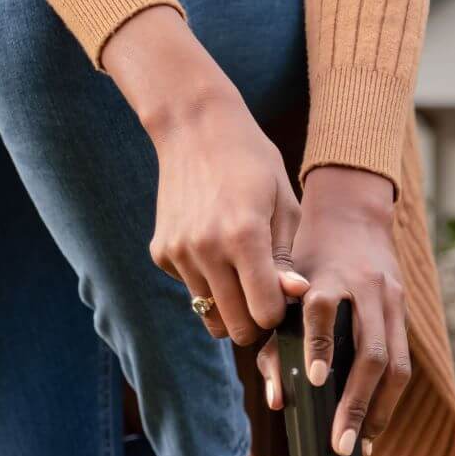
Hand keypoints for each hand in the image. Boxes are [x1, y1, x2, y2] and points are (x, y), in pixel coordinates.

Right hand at [102, 6, 308, 342]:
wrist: (195, 128)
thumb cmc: (253, 163)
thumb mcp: (285, 204)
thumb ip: (287, 257)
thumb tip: (293, 296)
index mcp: (244, 237)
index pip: (264, 313)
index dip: (278, 312)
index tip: (282, 293)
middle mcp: (206, 250)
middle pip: (235, 327)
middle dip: (255, 321)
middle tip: (264, 295)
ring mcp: (179, 253)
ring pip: (210, 315)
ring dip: (229, 304)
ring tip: (241, 271)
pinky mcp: (161, 252)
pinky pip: (191, 290)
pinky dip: (206, 282)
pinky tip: (214, 247)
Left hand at [256, 166, 411, 455]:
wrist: (353, 216)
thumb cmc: (308, 261)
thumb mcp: (286, 288)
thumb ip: (274, 340)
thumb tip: (277, 400)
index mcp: (328, 275)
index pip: (324, 308)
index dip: (319, 344)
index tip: (311, 378)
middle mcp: (367, 288)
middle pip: (370, 350)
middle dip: (355, 402)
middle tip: (338, 444)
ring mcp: (392, 300)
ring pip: (395, 363)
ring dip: (378, 409)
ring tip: (360, 444)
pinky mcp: (404, 312)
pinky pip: (403, 363)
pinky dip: (389, 399)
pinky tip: (374, 425)